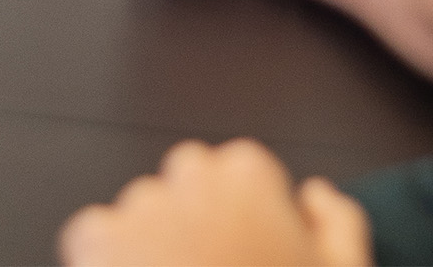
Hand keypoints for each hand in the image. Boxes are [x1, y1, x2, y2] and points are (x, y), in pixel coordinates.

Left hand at [59, 138, 371, 266]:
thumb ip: (338, 223)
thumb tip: (315, 193)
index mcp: (251, 176)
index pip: (244, 173)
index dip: (250, 220)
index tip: (252, 257)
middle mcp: (192, 176)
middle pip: (190, 183)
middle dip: (198, 220)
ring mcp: (140, 205)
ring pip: (144, 211)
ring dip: (153, 242)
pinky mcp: (95, 238)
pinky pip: (95, 236)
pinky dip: (106, 261)